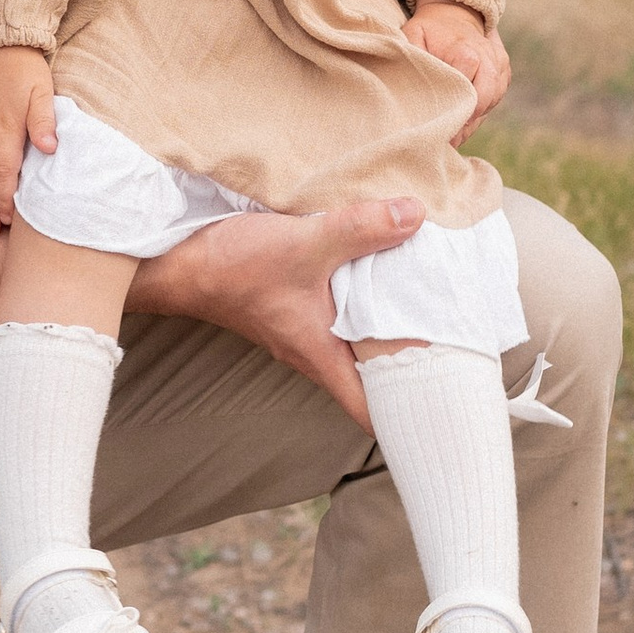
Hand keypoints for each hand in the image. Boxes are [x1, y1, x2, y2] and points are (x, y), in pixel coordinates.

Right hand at [129, 196, 423, 424]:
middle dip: (411, 369)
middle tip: (458, 351)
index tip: (446, 407)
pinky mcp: (295, 306)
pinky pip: (342, 315)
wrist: (175, 262)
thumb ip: (361, 229)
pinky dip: (366, 303)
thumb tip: (416, 216)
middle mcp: (315, 350)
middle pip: (372, 379)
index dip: (407, 416)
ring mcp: (303, 329)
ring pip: (358, 344)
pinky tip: (383, 272)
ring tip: (433, 308)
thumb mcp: (304, 244)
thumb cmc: (232, 268)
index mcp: (321, 354)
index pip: (371, 409)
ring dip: (388, 331)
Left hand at [403, 0, 510, 138]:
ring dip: (475, 119)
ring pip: (493, 102)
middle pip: (485, 100)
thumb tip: (410, 83)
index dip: (455, 111)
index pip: (467, 91)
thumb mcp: (413, 35)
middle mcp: (489, 59)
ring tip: (455, 134)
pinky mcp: (505, 72)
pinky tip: (465, 119)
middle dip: (468, 121)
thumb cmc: (430, 28)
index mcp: (467, 52)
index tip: (440, 126)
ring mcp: (501, 66)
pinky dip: (482, 110)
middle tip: (450, 140)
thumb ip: (411, 56)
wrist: (455, 11)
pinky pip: (496, 98)